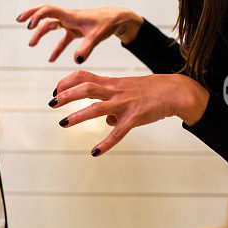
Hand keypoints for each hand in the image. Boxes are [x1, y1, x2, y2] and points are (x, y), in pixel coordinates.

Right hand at [17, 5, 143, 62]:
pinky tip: (51, 60)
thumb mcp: (97, 37)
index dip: (36, 16)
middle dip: (31, 15)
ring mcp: (72, 23)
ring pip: (51, 25)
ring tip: (31, 45)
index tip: (28, 26)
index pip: (48, 11)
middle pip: (45, 12)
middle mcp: (68, 17)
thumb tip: (76, 61)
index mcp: (71, 15)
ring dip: (40, 33)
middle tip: (18, 21)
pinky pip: (62, 39)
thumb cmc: (108, 23)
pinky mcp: (76, 30)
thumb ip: (86, 49)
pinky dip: (56, 48)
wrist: (119, 19)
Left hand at [51, 71, 209, 155]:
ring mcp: (125, 104)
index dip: (67, 82)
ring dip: (78, 116)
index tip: (55, 90)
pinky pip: (118, 132)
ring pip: (97, 108)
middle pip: (86, 88)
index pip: (84, 76)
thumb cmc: (150, 92)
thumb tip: (106, 122)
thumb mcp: (128, 92)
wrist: (175, 91)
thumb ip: (113, 105)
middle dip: (66, 95)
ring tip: (63, 123)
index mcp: (112, 83)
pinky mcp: (135, 118)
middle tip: (52, 103)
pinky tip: (95, 152)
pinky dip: (106, 143)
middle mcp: (115, 91)